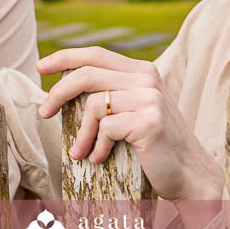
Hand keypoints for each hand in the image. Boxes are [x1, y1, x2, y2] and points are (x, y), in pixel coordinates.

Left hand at [38, 47, 223, 204]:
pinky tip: (99, 158)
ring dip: (79, 133)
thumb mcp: (133, 109)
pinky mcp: (149, 121)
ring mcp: (149, 98)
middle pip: (87, 74)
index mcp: (141, 70)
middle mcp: (146, 78)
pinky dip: (96, 147)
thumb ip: (110, 93)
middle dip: (58, 92)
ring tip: (79, 151)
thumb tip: (63, 87)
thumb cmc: (154, 145)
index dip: (65, 57)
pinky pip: (106, 128)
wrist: (189, 174)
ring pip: (93, 105)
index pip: (95, 54)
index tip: (41, 66)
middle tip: (44, 113)